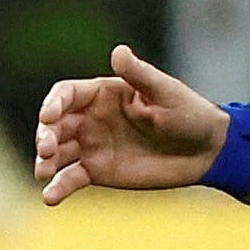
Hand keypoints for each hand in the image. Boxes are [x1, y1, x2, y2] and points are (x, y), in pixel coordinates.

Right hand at [32, 44, 232, 202]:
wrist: (205, 152)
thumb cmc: (188, 114)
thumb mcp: (165, 92)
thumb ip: (139, 74)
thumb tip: (118, 51)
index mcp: (103, 93)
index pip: (66, 94)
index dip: (53, 104)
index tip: (49, 117)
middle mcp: (91, 119)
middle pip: (54, 125)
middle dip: (44, 135)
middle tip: (47, 149)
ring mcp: (92, 146)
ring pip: (56, 153)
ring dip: (44, 162)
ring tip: (43, 173)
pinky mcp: (97, 172)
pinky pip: (70, 178)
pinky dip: (57, 188)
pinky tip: (51, 198)